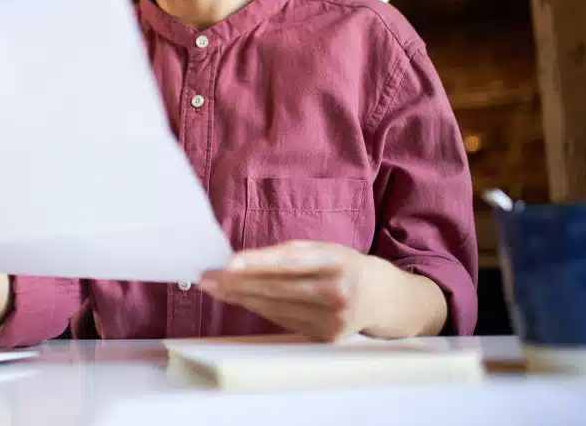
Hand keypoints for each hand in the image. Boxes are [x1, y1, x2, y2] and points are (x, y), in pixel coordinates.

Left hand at [199, 241, 380, 341]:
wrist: (378, 297)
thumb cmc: (342, 265)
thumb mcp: (324, 249)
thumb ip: (288, 253)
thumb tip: (241, 261)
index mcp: (338, 261)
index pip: (292, 262)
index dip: (259, 263)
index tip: (228, 263)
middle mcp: (337, 292)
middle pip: (278, 288)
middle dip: (237, 282)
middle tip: (207, 276)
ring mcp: (332, 319)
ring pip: (274, 307)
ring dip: (240, 297)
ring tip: (214, 286)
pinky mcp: (324, 336)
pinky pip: (282, 320)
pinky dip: (258, 308)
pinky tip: (239, 299)